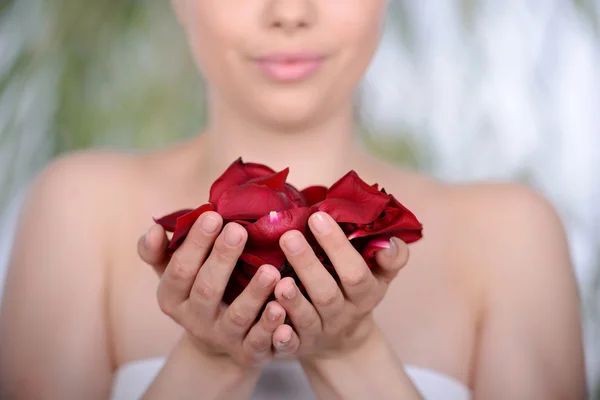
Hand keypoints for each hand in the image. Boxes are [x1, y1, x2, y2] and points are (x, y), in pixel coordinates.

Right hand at [138, 211, 286, 367]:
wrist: (218, 343)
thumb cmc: (198, 289)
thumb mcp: (174, 273)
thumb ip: (158, 251)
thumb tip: (154, 228)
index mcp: (173, 297)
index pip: (180, 269)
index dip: (195, 244)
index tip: (213, 216)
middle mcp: (194, 320)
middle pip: (207, 290)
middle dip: (222, 259)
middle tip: (238, 230)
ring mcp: (222, 338)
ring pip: (237, 317)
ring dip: (254, 294)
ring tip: (271, 270)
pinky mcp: (248, 353)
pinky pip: (260, 342)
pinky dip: (271, 327)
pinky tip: (282, 308)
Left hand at [270, 212, 408, 359]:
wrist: (343, 342)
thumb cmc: (357, 293)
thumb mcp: (380, 276)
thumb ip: (391, 257)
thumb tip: (389, 241)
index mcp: (364, 294)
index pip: (355, 271)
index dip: (337, 246)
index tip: (318, 217)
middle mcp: (341, 315)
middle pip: (326, 294)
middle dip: (308, 265)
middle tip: (289, 236)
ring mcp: (319, 332)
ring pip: (306, 318)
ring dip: (292, 299)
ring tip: (274, 274)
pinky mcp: (298, 347)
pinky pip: (289, 345)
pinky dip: (280, 335)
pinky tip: (269, 316)